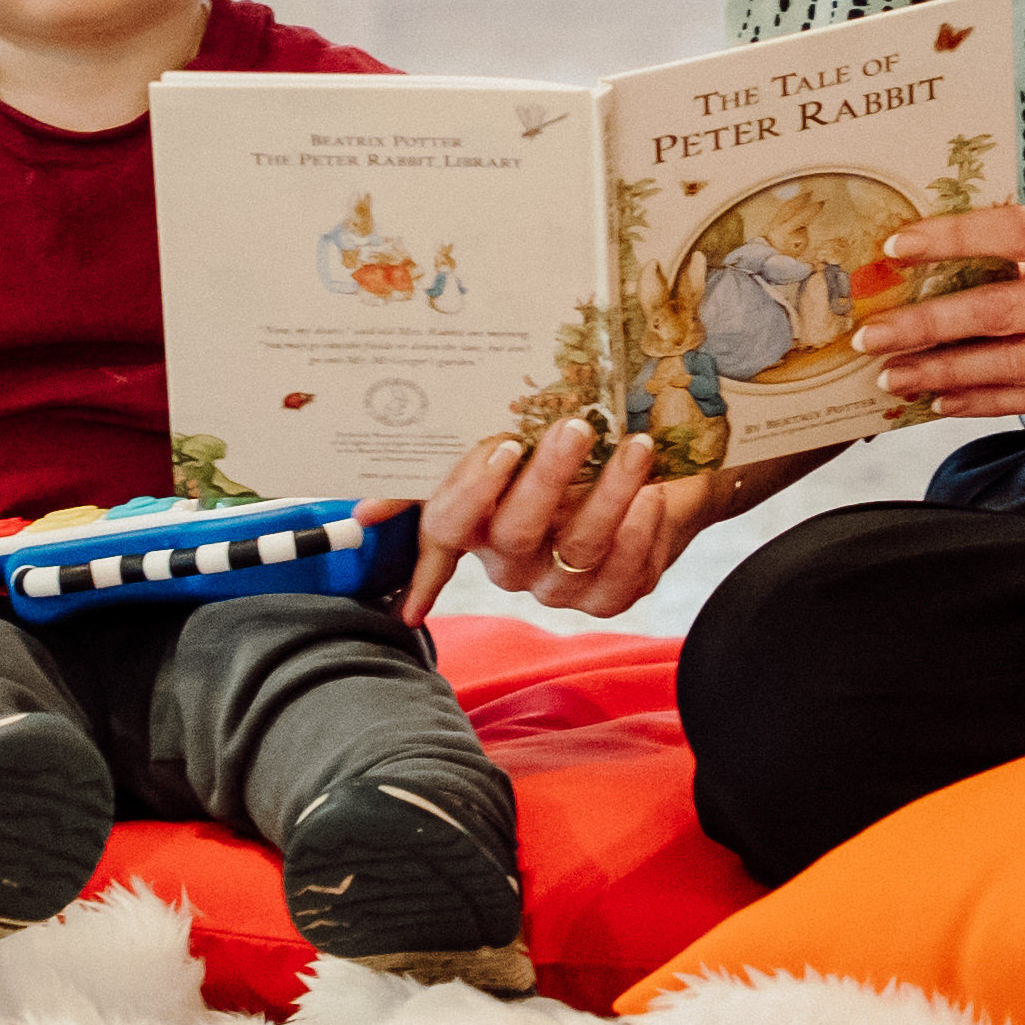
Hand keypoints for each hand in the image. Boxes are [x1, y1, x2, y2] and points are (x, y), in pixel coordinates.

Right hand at [398, 418, 757, 622]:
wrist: (659, 476)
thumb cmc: (576, 451)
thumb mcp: (517, 440)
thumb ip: (453, 459)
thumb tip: (365, 509)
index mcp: (473, 525)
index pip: (446, 524)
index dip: (469, 492)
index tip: (499, 448)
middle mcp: (509, 562)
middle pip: (514, 532)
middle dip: (546, 478)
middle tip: (574, 427)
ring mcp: (557, 586)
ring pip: (577, 548)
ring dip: (609, 494)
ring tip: (636, 448)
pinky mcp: (607, 597)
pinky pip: (622, 574)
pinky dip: (641, 532)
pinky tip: (653, 494)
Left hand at [856, 204, 1024, 418]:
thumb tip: (990, 262)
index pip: (1016, 232)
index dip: (951, 239)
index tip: (898, 247)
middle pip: (1000, 308)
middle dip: (926, 323)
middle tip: (869, 331)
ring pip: (1013, 364)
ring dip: (943, 372)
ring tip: (890, 375)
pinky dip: (987, 402)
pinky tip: (945, 401)